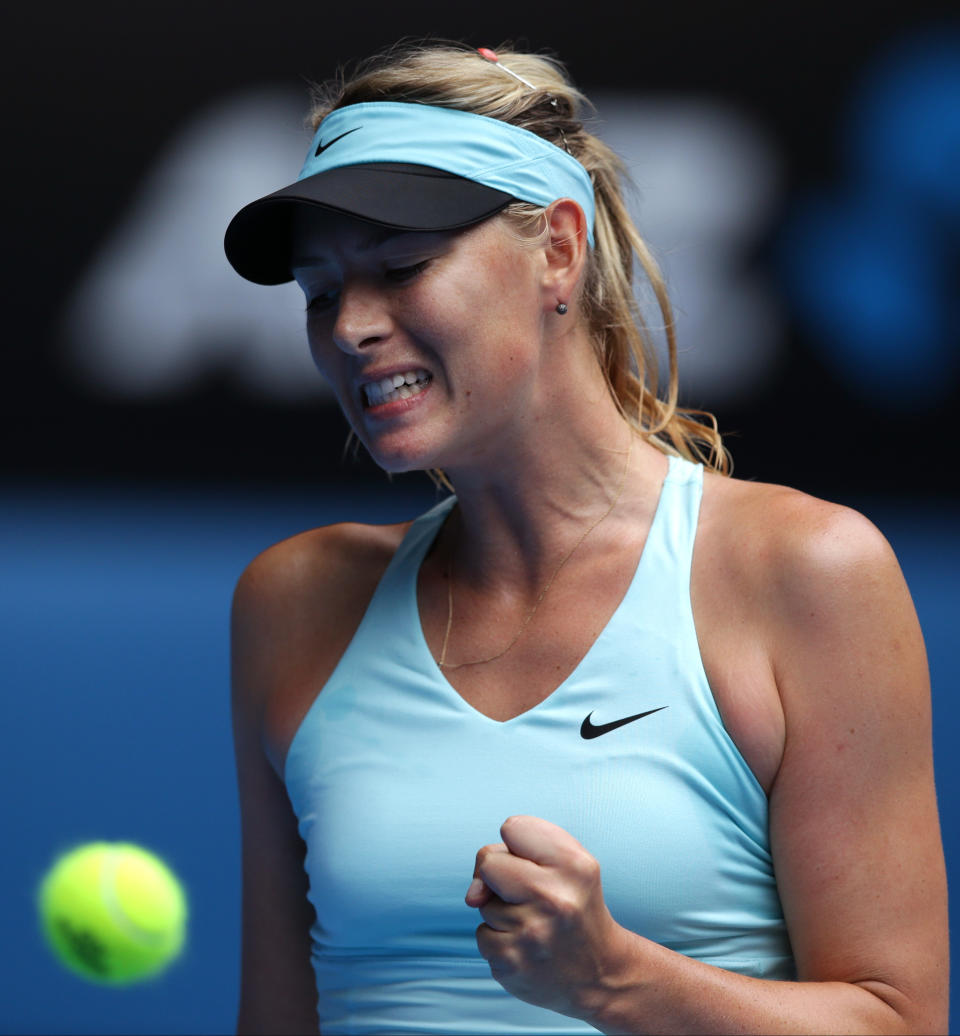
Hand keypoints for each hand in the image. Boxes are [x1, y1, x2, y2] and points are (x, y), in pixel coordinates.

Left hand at [465, 815, 627, 1018]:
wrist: (600, 972)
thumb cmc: (573, 904)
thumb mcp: (566, 863)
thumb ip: (512, 854)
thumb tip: (472, 896)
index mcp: (573, 865)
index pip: (512, 827)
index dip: (517, 845)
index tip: (536, 864)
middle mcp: (554, 898)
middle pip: (488, 862)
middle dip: (500, 876)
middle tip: (530, 894)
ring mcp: (532, 934)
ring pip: (483, 903)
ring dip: (501, 912)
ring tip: (535, 923)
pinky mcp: (513, 964)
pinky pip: (483, 936)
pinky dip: (499, 941)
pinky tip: (527, 947)